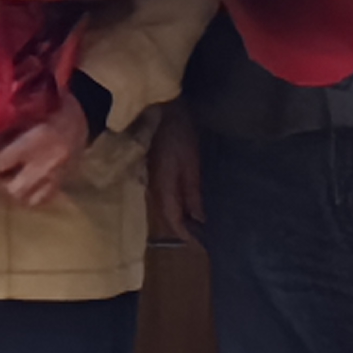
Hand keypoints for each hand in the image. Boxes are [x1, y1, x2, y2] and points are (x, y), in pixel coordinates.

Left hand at [0, 105, 88, 209]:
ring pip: (26, 199)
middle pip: (12, 189)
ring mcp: (57, 177)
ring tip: (2, 179)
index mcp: (37, 142)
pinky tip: (21, 186)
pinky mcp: (64, 182)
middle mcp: (47, 164)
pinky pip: (42, 200)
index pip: (0, 164)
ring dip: (9, 192)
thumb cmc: (52, 104)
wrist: (85, 113)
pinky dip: (28, 197)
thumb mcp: (26, 108)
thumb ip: (5, 128)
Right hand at [148, 112, 205, 242]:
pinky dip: (174, 204)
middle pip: (166, 217)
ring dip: (178, 216)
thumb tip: (198, 220)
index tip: (202, 244)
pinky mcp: (150, 173)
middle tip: (203, 235)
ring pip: (163, 207)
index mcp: (162, 188)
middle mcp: (151, 188)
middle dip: (183, 228)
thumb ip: (192, 192)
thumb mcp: (190, 163)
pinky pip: (161, 196)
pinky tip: (186, 203)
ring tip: (197, 222)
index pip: (172, 221)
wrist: (159, 109)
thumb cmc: (178, 134)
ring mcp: (148, 180)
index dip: (186, 235)